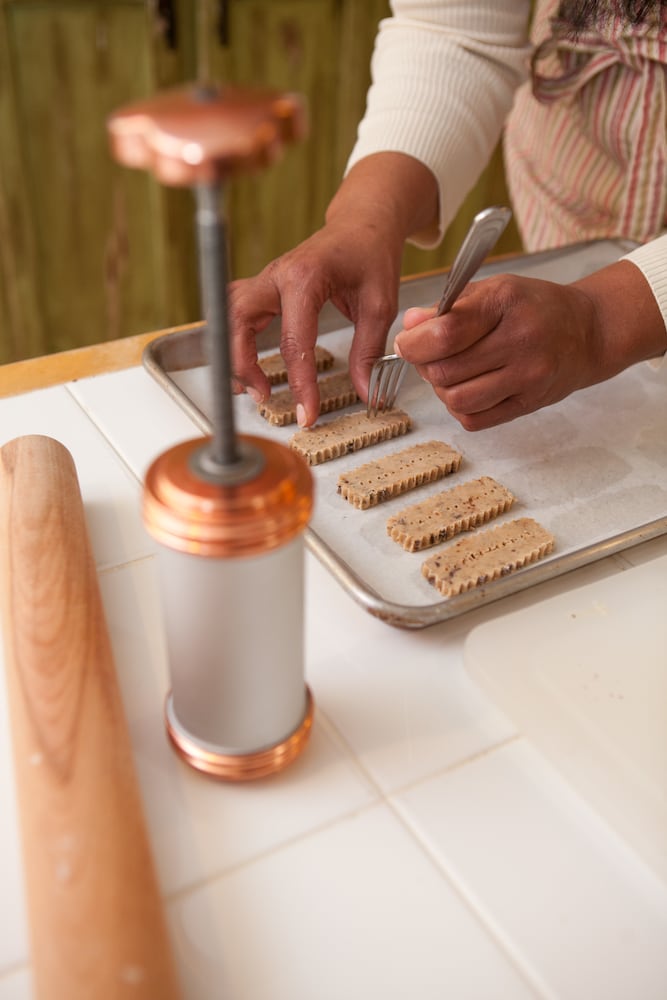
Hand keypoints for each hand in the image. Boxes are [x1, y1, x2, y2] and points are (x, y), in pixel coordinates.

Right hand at [227, 153, 438, 425]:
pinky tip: (250, 364)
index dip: (300, 383)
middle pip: (238, 321)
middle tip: (264, 396)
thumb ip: (369, 350)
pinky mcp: (265, 287)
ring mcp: (267, 279)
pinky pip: (238, 313)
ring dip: (234, 352)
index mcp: (306, 277)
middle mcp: (277, 275)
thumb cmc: (371, 254)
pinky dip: (236, 339)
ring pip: (230, 315)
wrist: (363, 222)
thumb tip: (366, 392)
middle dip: (243, 363)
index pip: (294, 340)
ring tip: (252, 387)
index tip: (306, 414)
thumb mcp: (380, 303)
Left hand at [394, 262, 666, 430]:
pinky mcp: (529, 403)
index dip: (414, 344)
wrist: (587, 332)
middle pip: (445, 371)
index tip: (407, 343)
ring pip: (457, 399)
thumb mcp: (493, 290)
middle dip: (425, 366)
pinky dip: (461, 407)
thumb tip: (409, 326)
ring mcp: (528, 376)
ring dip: (442, 389)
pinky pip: (474, 419)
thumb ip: (448, 308)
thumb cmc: (533, 307)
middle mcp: (520, 340)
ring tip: (450, 372)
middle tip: (430, 356)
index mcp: (505, 302)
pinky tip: (468, 388)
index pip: (445, 333)